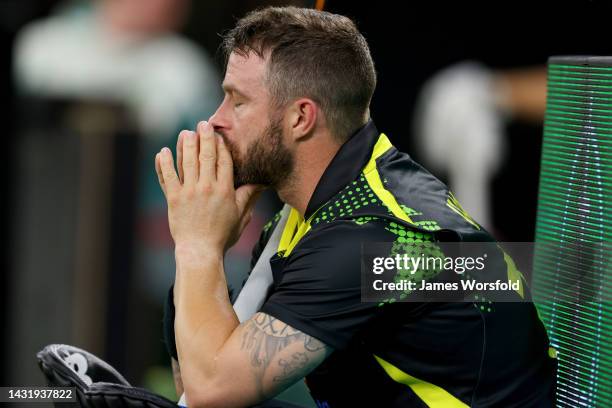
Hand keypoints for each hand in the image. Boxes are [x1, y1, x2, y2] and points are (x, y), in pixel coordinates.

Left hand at [155, 121, 261, 253]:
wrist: (200, 251)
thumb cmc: (223, 235)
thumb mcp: (242, 215)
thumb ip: (249, 196)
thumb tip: (262, 182)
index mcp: (225, 190)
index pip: (223, 161)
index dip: (220, 145)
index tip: (218, 134)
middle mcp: (207, 188)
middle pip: (206, 156)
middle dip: (204, 138)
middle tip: (203, 124)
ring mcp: (189, 192)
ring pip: (187, 163)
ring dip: (186, 145)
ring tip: (186, 133)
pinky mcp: (174, 199)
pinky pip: (167, 177)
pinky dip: (164, 164)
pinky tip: (164, 152)